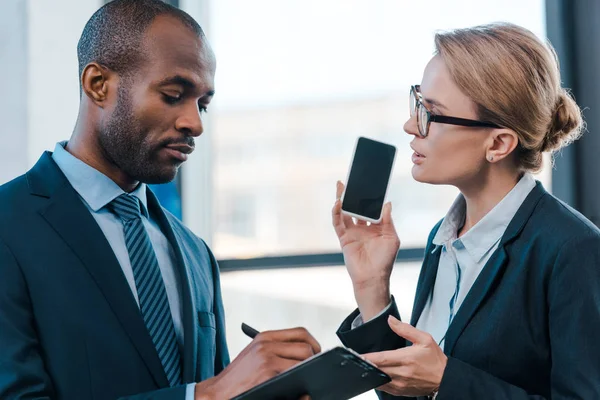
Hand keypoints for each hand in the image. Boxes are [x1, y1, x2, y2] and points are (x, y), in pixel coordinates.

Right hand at [194, 327, 320, 398]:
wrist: (217, 393)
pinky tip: (297, 388)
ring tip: (306, 378)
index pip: (300, 332)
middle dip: (314, 359)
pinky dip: (301, 382)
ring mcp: (267, 359)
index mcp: (264, 337)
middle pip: (306, 346)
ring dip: (308, 370)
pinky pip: (295, 374)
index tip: (317, 353)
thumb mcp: (254, 355)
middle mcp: (266, 344)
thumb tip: (304, 355)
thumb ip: (275, 351)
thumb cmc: (237, 378)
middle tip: (314, 369)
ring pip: (304, 359)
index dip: (313, 343)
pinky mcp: (268, 374)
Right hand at [332, 181, 399, 318]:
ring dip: (343, 199)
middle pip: (356, 206)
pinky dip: (337, 213)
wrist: (373, 278)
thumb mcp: (391, 237)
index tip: (369, 183)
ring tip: (341, 186)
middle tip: (351, 180)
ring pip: (345, 212)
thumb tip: (387, 203)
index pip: (371, 207)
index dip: (369, 196)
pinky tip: (338, 203)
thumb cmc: (385, 260)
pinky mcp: (344, 238)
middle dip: (353, 194)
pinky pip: (338, 223)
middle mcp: (363, 227)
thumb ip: (387, 220)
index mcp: (375, 226)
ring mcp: (352, 232)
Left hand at [363, 316, 446, 396]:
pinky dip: (378, 382)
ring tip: (364, 366)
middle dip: (366, 365)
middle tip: (356, 360)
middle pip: (377, 370)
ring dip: (371, 374)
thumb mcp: (424, 339)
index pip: (381, 358)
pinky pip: (384, 388)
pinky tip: (376, 374)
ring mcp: (401, 384)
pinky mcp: (401, 391)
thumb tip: (390, 320)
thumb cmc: (435, 360)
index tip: (356, 355)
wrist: (445, 379)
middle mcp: (402, 373)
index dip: (367, 357)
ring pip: (378, 381)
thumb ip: (405, 329)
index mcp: (406, 358)